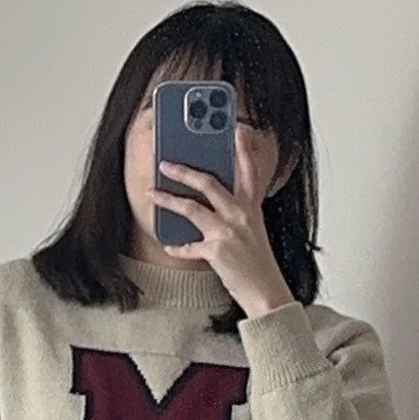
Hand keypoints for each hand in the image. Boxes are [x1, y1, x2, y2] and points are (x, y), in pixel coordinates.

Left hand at [156, 128, 292, 317]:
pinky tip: (169, 245)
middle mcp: (240, 214)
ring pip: (191, 208)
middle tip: (165, 163)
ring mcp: (227, 231)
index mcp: (251, 206)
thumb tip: (210, 200)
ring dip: (167, 200)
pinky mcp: (216, 250)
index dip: (242, 148)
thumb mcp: (252, 229)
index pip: (248, 170)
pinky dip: (176, 246)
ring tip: (151, 194)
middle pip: (208, 183)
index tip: (235, 128)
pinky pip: (187, 246)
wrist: (266, 291)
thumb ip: (236, 211)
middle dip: (183, 170)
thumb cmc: (257, 262)